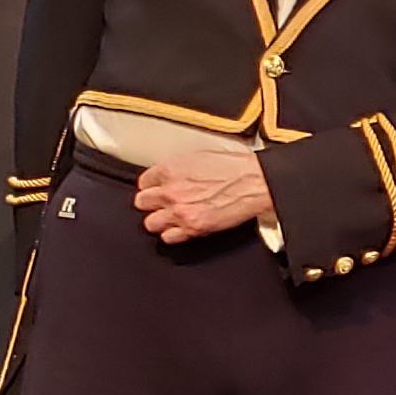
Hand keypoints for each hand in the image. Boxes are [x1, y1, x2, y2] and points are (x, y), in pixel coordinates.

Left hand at [136, 154, 272, 242]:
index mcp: (170, 170)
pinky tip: (180, 228)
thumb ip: (178, 168)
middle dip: (150, 203)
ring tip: (169, 218)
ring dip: (159, 220)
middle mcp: (170, 192)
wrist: (254, 182)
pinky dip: (172, 234)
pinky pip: (168, 237)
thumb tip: (169, 175)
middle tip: (160, 204)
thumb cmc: (234, 167)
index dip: (152, 186)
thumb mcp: (198, 156)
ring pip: (150, 223)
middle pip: (142, 203)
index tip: (156, 188)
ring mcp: (180, 212)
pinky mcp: (193, 228)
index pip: (144, 182)